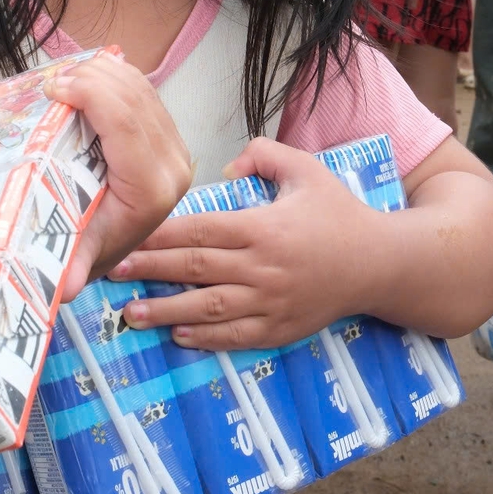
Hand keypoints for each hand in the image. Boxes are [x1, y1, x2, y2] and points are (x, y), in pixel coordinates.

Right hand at [46, 53, 192, 297]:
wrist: (120, 252)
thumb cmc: (92, 247)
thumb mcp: (78, 253)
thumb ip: (75, 263)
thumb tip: (66, 288)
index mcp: (152, 187)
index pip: (124, 121)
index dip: (89, 94)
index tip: (52, 88)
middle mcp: (174, 165)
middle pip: (134, 97)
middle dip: (91, 79)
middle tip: (52, 83)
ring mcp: (176, 148)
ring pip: (142, 89)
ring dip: (102, 75)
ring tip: (65, 82)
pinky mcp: (171, 138)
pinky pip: (146, 93)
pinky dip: (115, 79)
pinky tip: (88, 81)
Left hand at [113, 138, 378, 349]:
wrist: (380, 264)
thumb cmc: (338, 213)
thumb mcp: (306, 169)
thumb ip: (264, 155)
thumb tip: (227, 165)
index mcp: (264, 227)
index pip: (201, 230)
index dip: (160, 235)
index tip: (127, 236)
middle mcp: (264, 267)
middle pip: (196, 269)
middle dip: (150, 271)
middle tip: (113, 272)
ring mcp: (272, 303)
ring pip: (209, 308)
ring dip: (167, 311)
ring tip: (131, 314)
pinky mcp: (281, 329)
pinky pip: (235, 336)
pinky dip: (205, 338)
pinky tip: (177, 335)